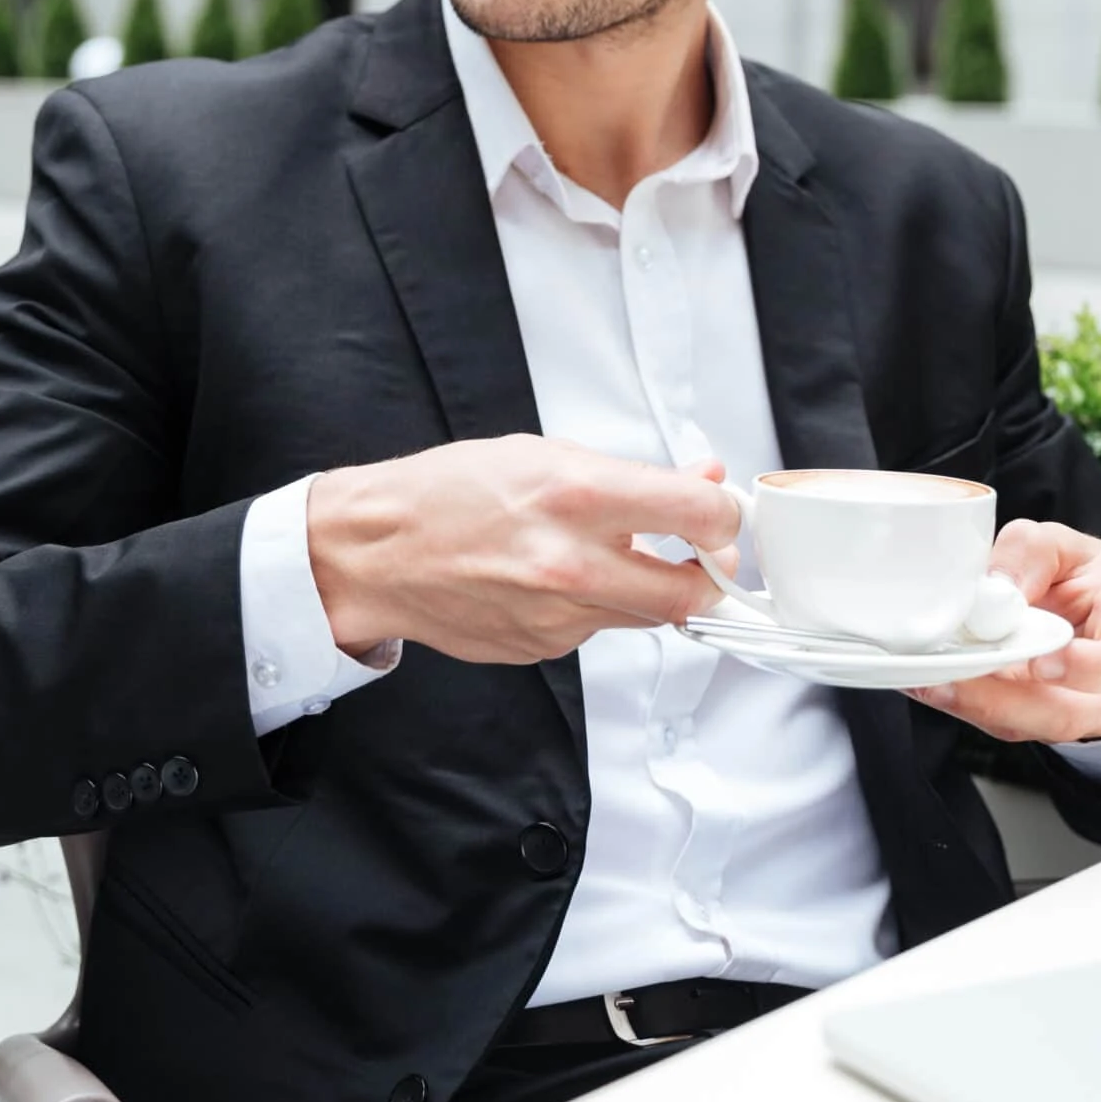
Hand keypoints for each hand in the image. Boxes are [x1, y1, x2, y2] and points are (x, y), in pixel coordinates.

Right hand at [306, 435, 741, 663]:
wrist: (376, 552)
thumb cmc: (446, 493)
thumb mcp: (544, 453)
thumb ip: (631, 476)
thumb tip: (700, 481)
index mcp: (577, 496)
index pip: (698, 516)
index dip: (724, 518)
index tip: (722, 516)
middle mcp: (573, 563)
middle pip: (690, 594)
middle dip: (709, 577)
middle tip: (704, 560)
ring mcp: (558, 616)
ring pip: (645, 617)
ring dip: (647, 589)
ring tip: (608, 554)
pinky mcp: (543, 648)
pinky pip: (596, 630)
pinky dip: (594, 606)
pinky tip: (554, 580)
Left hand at [905, 518, 1100, 745]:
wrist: (1100, 612)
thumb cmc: (1094, 579)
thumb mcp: (1069, 546)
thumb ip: (1033, 553)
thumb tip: (996, 587)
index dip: (1093, 668)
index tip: (1043, 660)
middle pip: (1072, 713)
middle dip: (1006, 699)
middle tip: (954, 677)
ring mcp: (1086, 714)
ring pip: (1035, 725)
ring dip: (978, 706)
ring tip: (931, 681)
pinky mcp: (1047, 721)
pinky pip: (1011, 723)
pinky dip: (970, 705)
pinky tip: (933, 685)